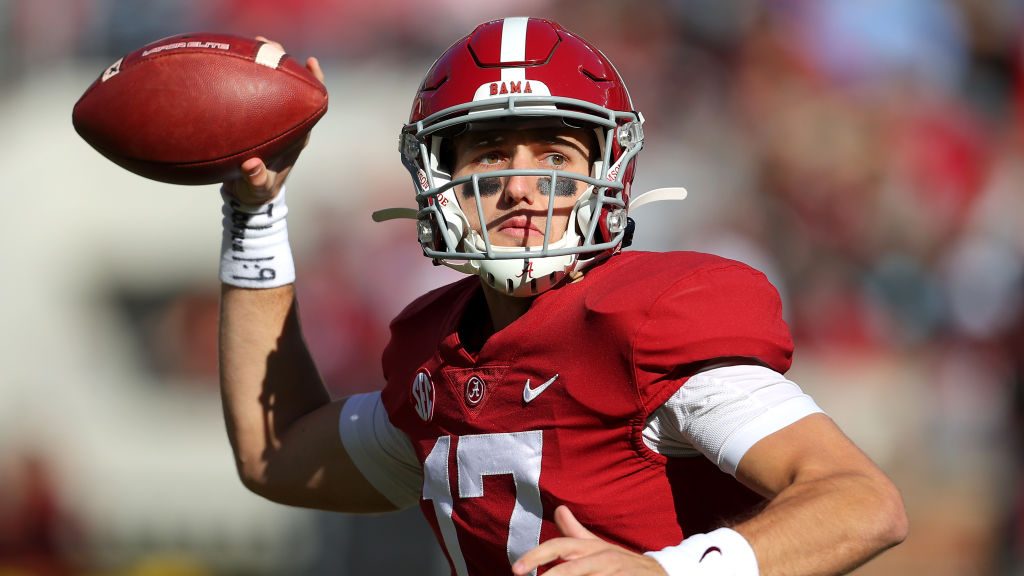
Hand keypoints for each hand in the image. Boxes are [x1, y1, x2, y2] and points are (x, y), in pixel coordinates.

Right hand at [225, 37, 324, 204]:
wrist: (250, 195)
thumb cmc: (258, 190)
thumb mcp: (257, 187)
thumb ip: (256, 179)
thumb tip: (251, 165)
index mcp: (296, 135)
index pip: (312, 104)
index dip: (314, 82)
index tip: (309, 62)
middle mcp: (288, 122)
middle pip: (292, 86)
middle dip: (284, 63)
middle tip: (270, 45)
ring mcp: (272, 119)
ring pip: (273, 84)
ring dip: (265, 63)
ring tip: (253, 42)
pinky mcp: (256, 119)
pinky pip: (253, 91)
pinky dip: (246, 75)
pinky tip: (232, 59)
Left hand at [512, 506, 667, 574]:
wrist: (658, 575)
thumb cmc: (619, 562)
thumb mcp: (597, 546)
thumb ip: (575, 532)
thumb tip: (559, 510)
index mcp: (590, 548)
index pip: (559, 546)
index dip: (537, 556)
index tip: (516, 569)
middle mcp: (602, 558)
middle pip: (571, 568)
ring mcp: (615, 571)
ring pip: (583, 575)